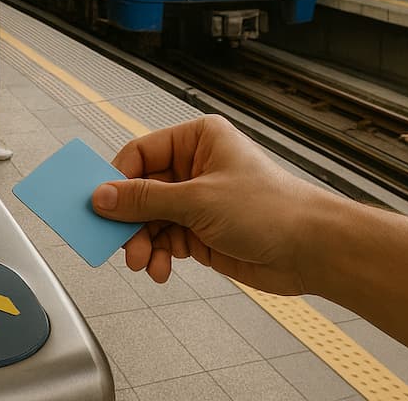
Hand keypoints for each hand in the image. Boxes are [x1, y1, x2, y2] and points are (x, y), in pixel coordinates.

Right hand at [92, 115, 326, 294]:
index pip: (140, 154)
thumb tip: (104, 196)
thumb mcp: (199, 200)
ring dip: (141, 242)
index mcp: (197, 139)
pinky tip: (160, 268)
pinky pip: (164, 241)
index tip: (97, 205)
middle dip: (129, 219)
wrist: (310, 249)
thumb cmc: (272, 208)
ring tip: (142, 261)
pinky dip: (157, 256)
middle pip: (141, 190)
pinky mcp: (201, 232)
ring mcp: (197, 201)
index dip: (116, 180)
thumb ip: (146, 199)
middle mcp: (195, 166)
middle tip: (116, 242)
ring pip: (150, 219)